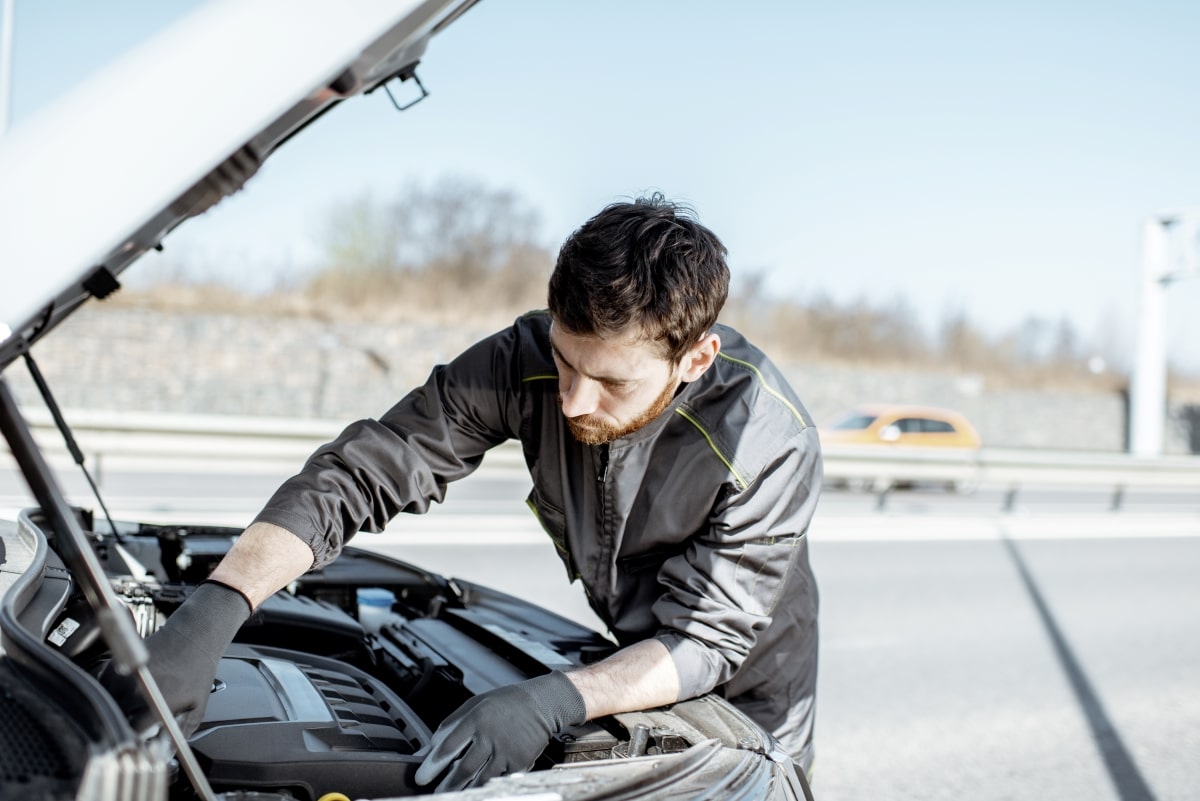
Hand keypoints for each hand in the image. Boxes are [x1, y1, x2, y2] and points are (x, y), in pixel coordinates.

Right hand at [99, 580, 250, 735]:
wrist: (191, 638)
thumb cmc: (196, 671)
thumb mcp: (197, 707)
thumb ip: (181, 732)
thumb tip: (166, 752)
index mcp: (153, 704)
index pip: (129, 734)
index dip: (130, 742)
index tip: (133, 744)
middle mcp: (133, 692)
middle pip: (113, 721)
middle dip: (119, 728)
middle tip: (128, 730)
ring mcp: (120, 678)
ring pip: (103, 706)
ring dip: (110, 712)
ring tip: (125, 712)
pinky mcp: (113, 667)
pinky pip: (99, 690)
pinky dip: (105, 696)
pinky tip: (120, 697)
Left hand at [414, 671, 587, 791]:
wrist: (542, 703)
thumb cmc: (507, 702)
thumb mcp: (476, 703)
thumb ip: (452, 722)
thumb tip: (432, 743)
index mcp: (477, 719)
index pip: (449, 746)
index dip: (432, 765)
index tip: (422, 777)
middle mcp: (491, 736)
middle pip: (464, 768)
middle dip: (447, 785)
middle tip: (436, 794)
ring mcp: (507, 751)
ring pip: (481, 778)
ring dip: (465, 790)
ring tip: (454, 796)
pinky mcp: (520, 762)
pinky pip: (500, 780)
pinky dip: (487, 787)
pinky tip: (478, 790)